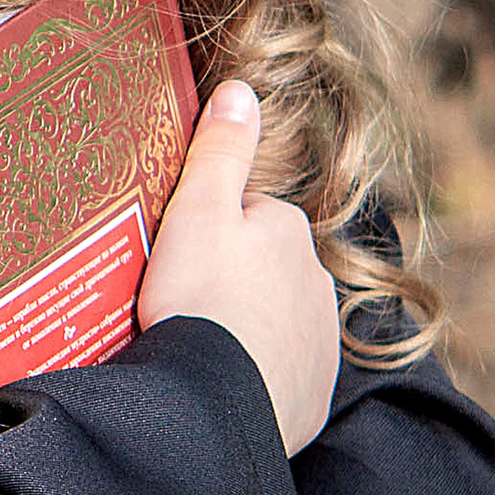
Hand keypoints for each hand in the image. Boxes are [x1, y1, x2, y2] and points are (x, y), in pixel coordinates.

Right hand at [137, 80, 338, 456]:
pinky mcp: (310, 396)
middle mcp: (318, 283)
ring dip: (245, 330)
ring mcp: (319, 344)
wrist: (213, 405)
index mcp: (291, 232)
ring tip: (196, 349)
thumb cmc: (200, 300)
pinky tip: (220, 387)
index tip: (175, 259)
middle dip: (231, 282)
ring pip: (276, 322)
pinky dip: (256, 379)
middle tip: (177, 305)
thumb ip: (220, 149)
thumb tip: (242, 90)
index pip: (248, 217)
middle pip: (264, 270)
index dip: (207, 234)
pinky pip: (281, 378)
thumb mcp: (197, 211)